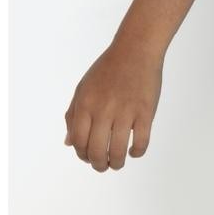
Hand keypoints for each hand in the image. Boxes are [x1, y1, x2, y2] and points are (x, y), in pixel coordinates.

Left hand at [64, 40, 162, 171]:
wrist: (136, 49)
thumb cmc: (108, 68)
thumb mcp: (83, 88)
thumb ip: (73, 115)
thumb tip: (68, 143)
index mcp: (85, 104)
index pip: (79, 141)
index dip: (82, 155)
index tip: (89, 157)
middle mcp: (103, 109)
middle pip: (97, 150)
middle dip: (99, 164)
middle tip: (104, 165)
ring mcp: (125, 111)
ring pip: (118, 150)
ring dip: (117, 162)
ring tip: (118, 162)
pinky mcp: (145, 111)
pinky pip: (141, 141)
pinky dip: (137, 152)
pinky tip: (135, 151)